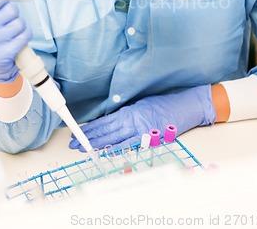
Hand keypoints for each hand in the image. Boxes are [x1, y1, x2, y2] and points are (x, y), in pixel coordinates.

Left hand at [69, 86, 215, 150]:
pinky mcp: (148, 137)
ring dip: (97, 143)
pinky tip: (105, 151)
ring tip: (83, 148)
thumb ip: (127, 113)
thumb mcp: (140, 104)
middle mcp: (131, 119)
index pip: (104, 121)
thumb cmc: (162, 104)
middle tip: (74, 143)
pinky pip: (129, 144)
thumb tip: (112, 120)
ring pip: (113, 137)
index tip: (79, 133)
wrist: (182, 107)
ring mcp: (139, 129)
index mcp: (128, 110)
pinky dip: (116, 148)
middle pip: (105, 130)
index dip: (90, 128)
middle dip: (88, 137)